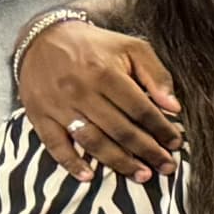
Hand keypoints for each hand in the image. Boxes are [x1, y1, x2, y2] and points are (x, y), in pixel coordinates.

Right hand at [19, 18, 177, 183]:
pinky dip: (71, 163)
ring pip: (92, 141)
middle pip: (120, 129)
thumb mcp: (131, 48)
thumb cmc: (95, 46)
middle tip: (166, 167)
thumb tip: (174, 107)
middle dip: (147, 151)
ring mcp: (57, 105)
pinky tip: (89, 176)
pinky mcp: (38, 114)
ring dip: (119, 162)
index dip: (161, 129)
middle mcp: (80, 91)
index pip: (140, 110)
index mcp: (105, 73)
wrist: (42, 37)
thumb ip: (156, 75)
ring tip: (141, 175)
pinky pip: (54, 144)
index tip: (175, 144)